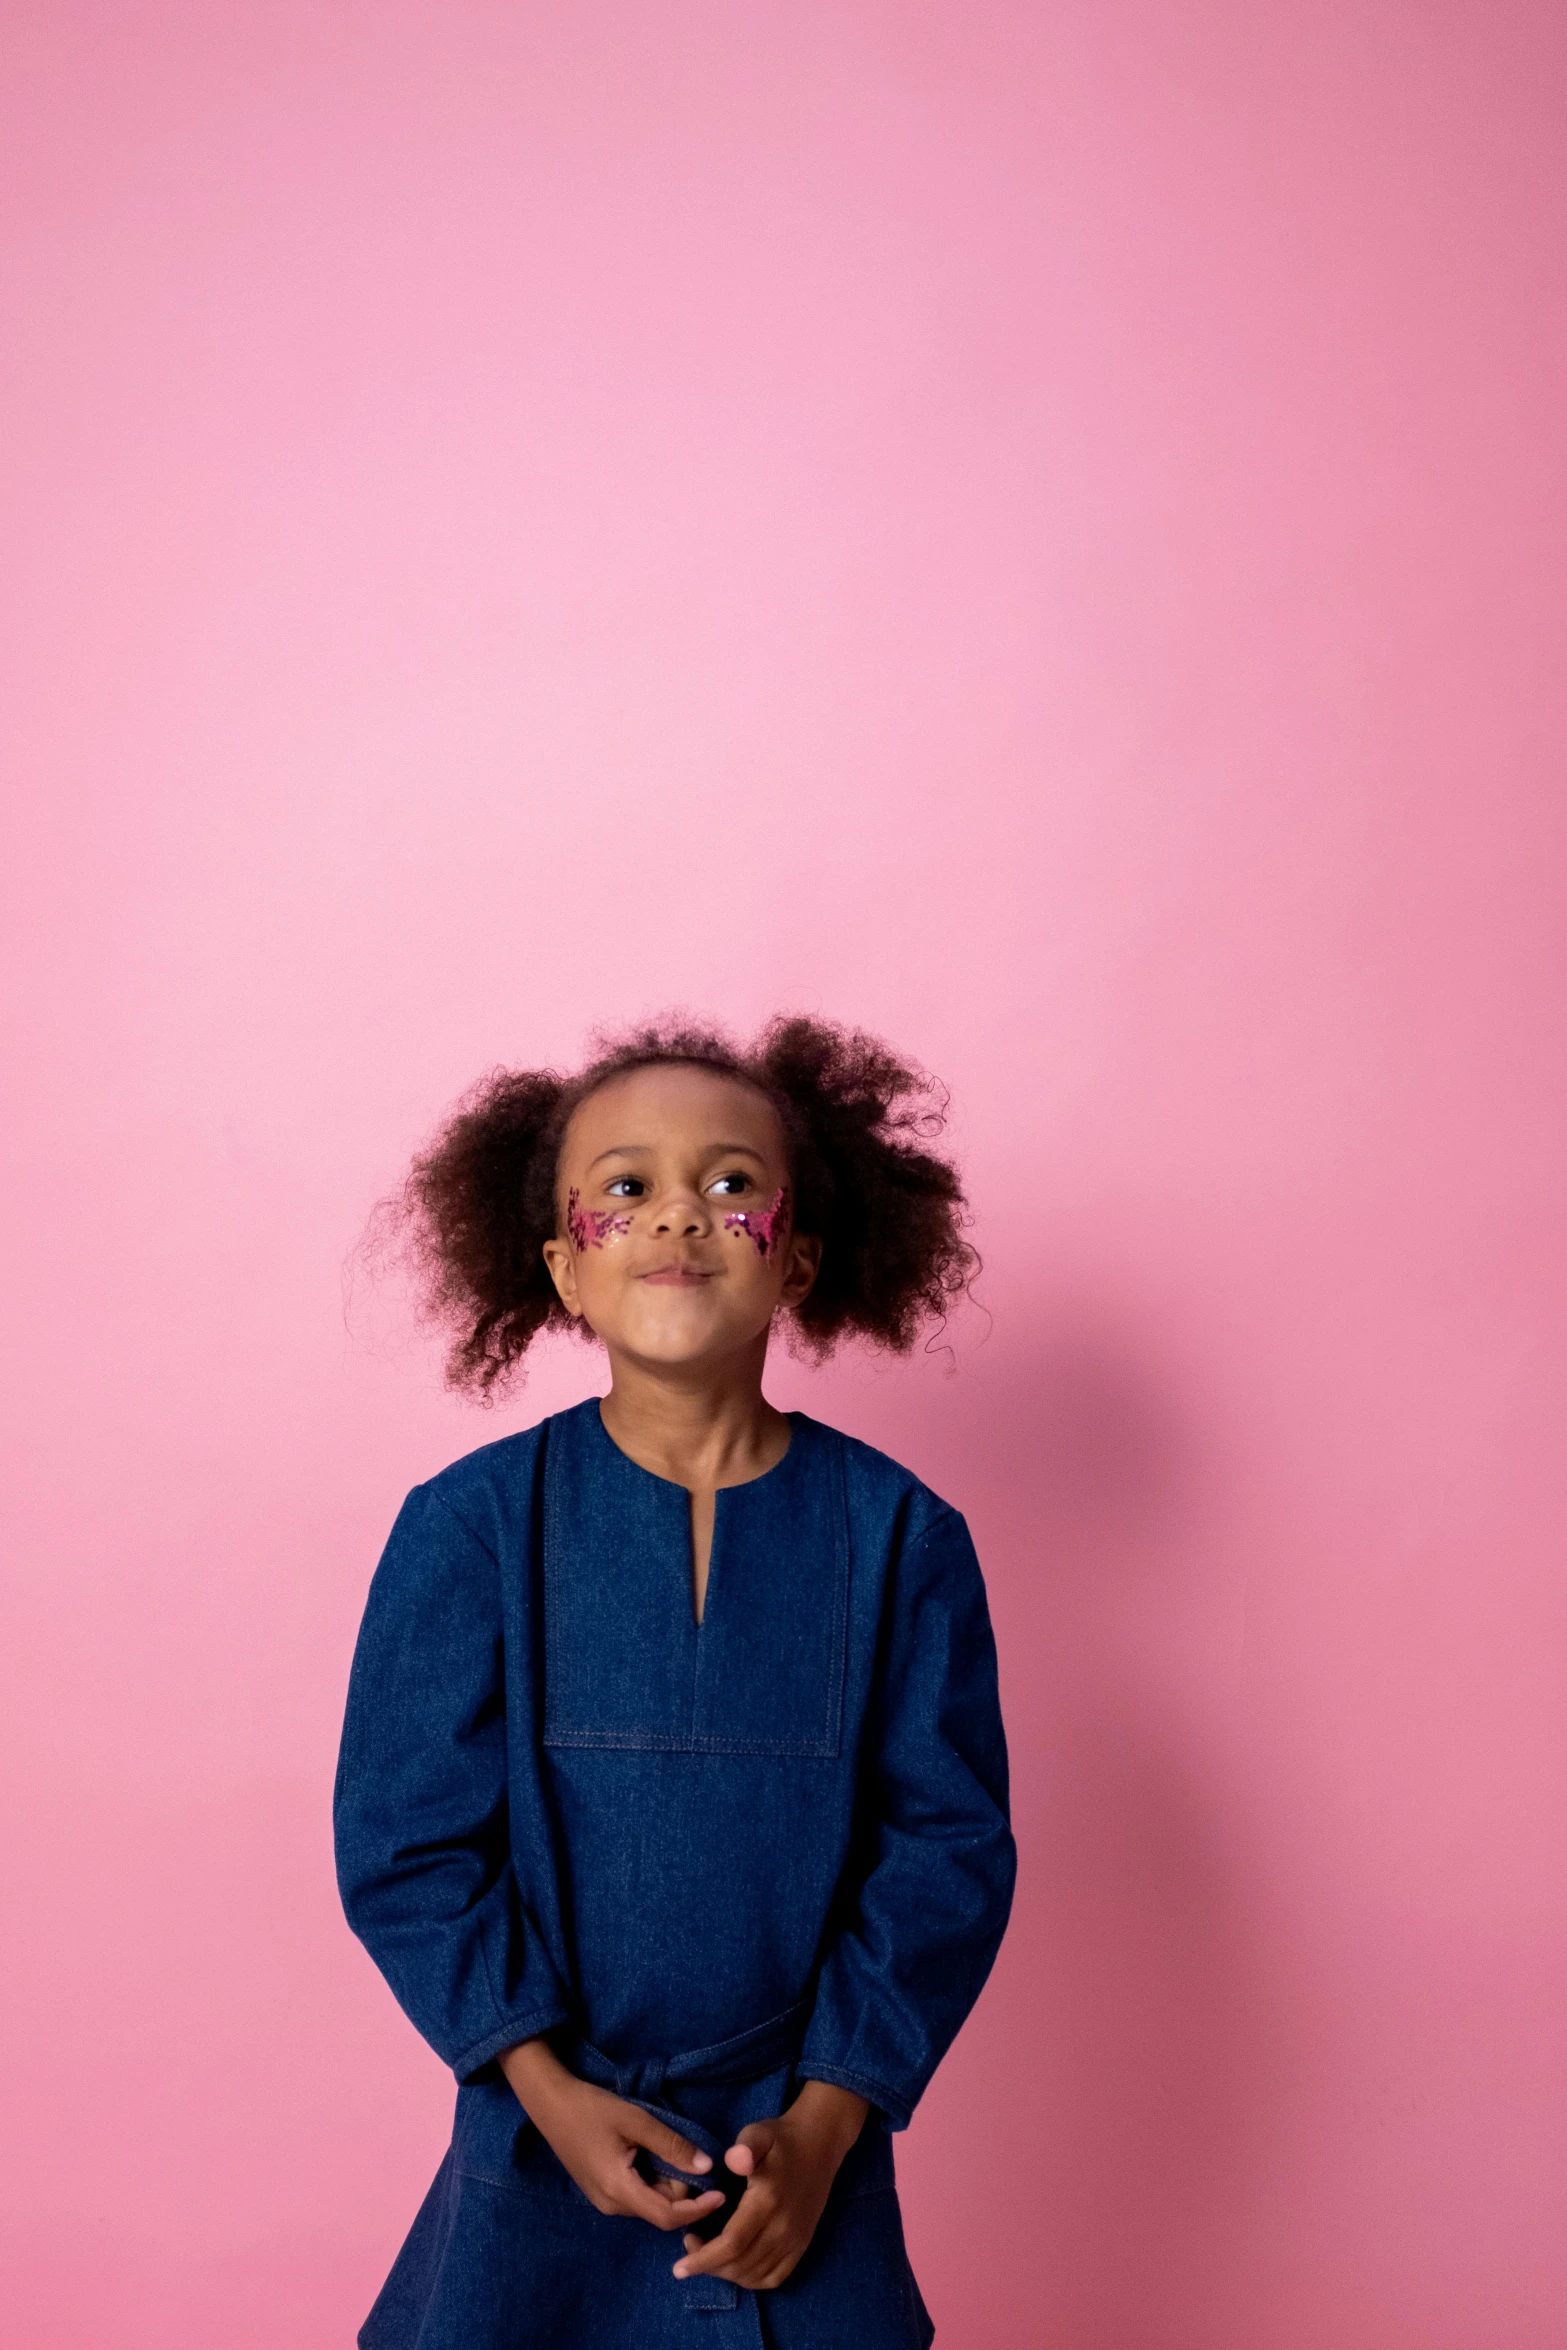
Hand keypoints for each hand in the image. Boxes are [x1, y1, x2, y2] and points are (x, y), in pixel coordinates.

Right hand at [498, 2036, 726, 2231]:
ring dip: (667, 2183)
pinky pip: (636, 2195)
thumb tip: (706, 2167)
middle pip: (660, 2210)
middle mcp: (611, 2205)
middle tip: (684, 2151)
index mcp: (619, 2191)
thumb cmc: (593, 2109)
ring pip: (649, 2202)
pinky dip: (652, 2180)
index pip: (667, 2216)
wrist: (551, 2104)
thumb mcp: (637, 2120)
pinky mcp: (601, 2192)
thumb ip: (672, 2145)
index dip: (698, 2209)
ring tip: (664, 2148)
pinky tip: (649, 2153)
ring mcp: (604, 2201)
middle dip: (682, 2188)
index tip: (722, 2194)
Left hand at [670, 2080, 869, 2291]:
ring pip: (754, 2275)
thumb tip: (734, 2161)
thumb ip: (745, 2146)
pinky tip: (735, 2265)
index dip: (703, 2259)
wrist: (819, 2144)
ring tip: (708, 2253)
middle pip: (740, 2265)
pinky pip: (775, 2277)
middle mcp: (783, 2228)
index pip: (732, 2244)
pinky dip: (751, 2279)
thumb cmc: (782, 2139)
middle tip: (690, 2244)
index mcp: (767, 2202)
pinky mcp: (802, 2245)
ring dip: (726, 2274)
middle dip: (708, 2266)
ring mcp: (795, 2240)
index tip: (679, 2266)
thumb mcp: (759, 2134)